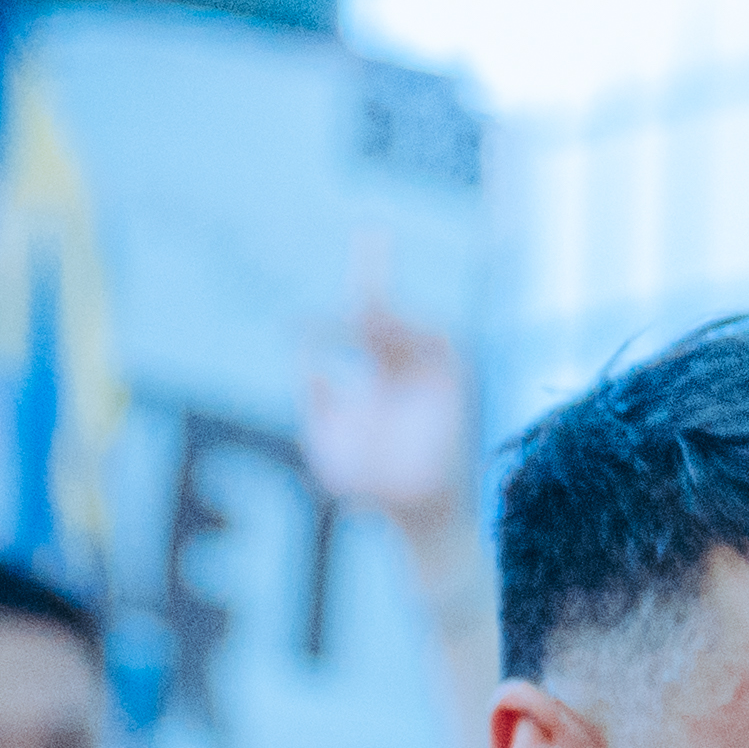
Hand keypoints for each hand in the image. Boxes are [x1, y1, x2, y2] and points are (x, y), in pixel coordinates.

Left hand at [300, 291, 480, 550]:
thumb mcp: (327, 441)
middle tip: (369, 231)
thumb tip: (309, 359)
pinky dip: (419, 330)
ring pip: (412, 321)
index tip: (291, 324)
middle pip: (386, 309)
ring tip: (365, 301)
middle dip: (376, 267)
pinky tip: (388, 327)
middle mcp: (404, 369)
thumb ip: (317, 400)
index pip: (354, 331)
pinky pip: (443, 344)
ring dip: (389, 308)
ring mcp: (430, 375)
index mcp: (377, 380)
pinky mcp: (456, 384)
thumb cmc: (369, 488)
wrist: (413, 516)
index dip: (324, 323)